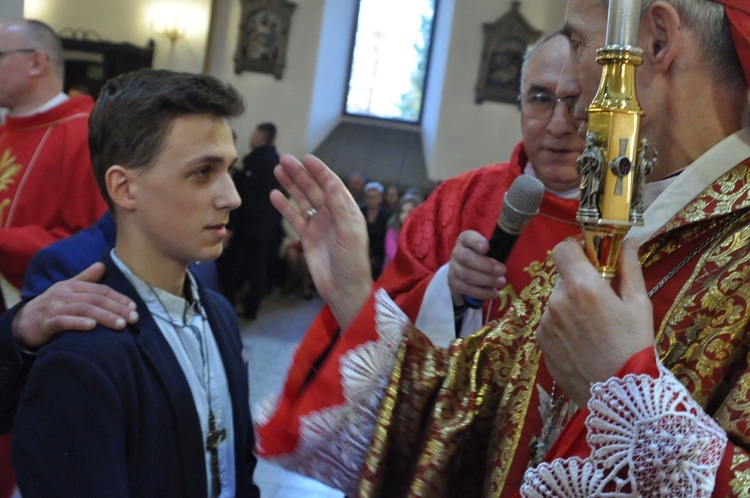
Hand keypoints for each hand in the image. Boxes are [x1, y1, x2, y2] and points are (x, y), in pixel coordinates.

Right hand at [12, 262, 138, 350]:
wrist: (23, 322)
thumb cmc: (51, 305)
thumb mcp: (67, 290)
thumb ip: (85, 279)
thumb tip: (102, 265)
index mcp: (73, 286)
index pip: (101, 290)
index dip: (119, 298)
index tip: (134, 307)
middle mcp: (65, 294)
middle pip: (96, 299)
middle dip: (117, 308)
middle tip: (134, 318)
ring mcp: (55, 307)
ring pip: (84, 309)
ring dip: (104, 316)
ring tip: (121, 324)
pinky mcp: (47, 322)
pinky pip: (64, 321)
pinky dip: (78, 323)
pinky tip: (92, 327)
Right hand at [270, 154, 371, 328]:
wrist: (343, 290)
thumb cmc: (352, 262)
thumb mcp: (349, 232)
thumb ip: (339, 206)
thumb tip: (329, 182)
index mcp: (347, 211)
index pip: (332, 184)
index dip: (320, 170)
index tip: (306, 158)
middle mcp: (333, 215)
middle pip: (315, 188)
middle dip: (301, 174)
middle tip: (285, 160)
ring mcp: (319, 226)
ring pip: (303, 200)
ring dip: (291, 185)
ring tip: (277, 170)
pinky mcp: (308, 238)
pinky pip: (294, 218)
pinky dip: (284, 206)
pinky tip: (274, 195)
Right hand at [447, 230, 506, 305]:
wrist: (464, 270)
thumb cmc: (481, 257)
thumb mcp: (487, 248)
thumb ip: (497, 246)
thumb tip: (509, 246)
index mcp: (465, 240)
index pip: (467, 238)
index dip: (476, 242)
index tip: (486, 248)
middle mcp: (457, 253)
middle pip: (466, 258)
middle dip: (486, 265)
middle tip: (502, 270)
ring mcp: (453, 269)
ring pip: (466, 275)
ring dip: (486, 280)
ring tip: (501, 282)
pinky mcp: (454, 284)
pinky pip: (466, 289)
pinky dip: (481, 292)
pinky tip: (493, 293)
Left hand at [536, 238, 653, 406]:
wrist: (618, 395)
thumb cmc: (634, 345)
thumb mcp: (639, 304)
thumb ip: (629, 268)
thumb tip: (628, 240)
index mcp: (582, 286)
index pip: (562, 249)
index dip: (576, 250)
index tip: (591, 260)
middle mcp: (557, 300)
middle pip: (563, 277)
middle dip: (579, 283)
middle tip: (602, 302)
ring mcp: (545, 321)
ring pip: (557, 301)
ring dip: (571, 306)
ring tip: (594, 328)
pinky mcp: (540, 340)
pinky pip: (551, 322)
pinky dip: (563, 326)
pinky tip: (583, 343)